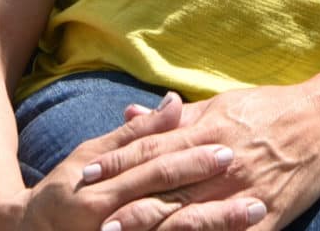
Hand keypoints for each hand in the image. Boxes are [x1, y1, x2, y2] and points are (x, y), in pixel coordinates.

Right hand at [17, 100, 261, 230]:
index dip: (190, 159)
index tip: (229, 147)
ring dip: (217, 223)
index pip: (153, 169)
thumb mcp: (90, 157)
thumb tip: (174, 101)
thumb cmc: (62, 192)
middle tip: (250, 179)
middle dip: (211, 192)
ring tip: (256, 210)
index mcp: (100, 190)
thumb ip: (134, 135)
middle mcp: (109, 221)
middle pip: (169, 204)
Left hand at [86, 78, 319, 230]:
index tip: (88, 173)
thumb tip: (129, 115)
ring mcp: (244, 192)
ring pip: (191, 216)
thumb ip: (175, 118)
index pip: (154, 149)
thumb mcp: (221, 103)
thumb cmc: (271, 108)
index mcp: (210, 131)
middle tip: (92, 218)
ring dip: (154, 229)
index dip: (119, 162)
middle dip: (127, 203)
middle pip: (165, 186)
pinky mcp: (267, 217)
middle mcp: (223, 162)